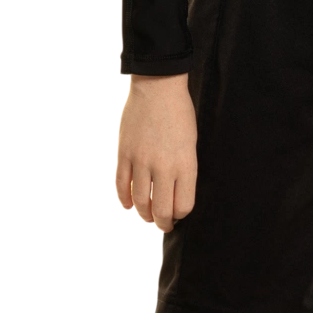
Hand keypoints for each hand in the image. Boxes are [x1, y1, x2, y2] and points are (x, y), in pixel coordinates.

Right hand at [115, 75, 196, 233]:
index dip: (181, 214)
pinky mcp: (124, 153)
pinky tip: (129, 205)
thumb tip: (176, 193)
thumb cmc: (180, 114)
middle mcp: (164, 165)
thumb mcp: (191, 143)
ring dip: (144, 214)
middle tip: (164, 225)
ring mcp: (141, 160)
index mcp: (186, 163)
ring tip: (147, 216)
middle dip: (163, 223)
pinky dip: (124, 199)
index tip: (179, 213)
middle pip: (162, 209)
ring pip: (140, 201)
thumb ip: (185, 168)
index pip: (184, 205)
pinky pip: (121, 184)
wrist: (158, 87)